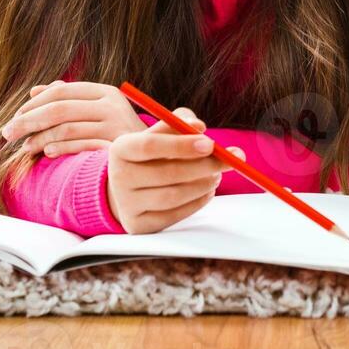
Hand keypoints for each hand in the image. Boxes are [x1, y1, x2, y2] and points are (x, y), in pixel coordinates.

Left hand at [0, 80, 146, 156]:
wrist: (152, 159)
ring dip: (38, 138)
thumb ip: (68, 99)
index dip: (34, 103)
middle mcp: (111, 105)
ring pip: (65, 127)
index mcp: (105, 92)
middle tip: (7, 133)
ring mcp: (114, 126)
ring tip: (25, 147)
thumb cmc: (117, 134)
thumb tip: (33, 90)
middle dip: (28, 121)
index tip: (16, 116)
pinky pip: (77, 145)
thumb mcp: (96, 112)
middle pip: (59, 108)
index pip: (62, 91)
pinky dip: (57, 148)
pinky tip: (45, 152)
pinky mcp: (114, 147)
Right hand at [106, 112, 245, 233]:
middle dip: (204, 166)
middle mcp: (119, 177)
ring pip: (173, 196)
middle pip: (165, 173)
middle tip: (229, 159)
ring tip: (217, 174)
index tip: (210, 142)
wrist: (129, 187)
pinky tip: (207, 190)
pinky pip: (175, 215)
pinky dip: (197, 201)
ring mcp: (127, 204)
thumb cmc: (153, 154)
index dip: (181, 144)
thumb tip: (198, 126)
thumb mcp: (161, 133)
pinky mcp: (139, 225)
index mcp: (121, 149)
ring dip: (203, 184)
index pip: (150, 145)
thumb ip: (179, 123)